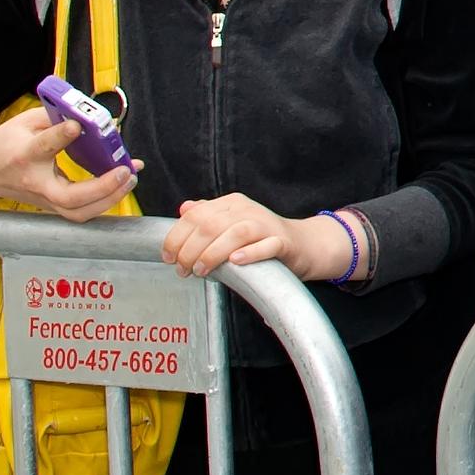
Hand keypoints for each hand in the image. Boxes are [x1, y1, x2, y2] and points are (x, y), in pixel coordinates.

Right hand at [0, 107, 136, 221]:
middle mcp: (35, 182)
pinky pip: (82, 212)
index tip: (77, 125)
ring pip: (78, 213)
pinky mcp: (53, 206)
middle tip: (123, 170)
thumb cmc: (5, 145)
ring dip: (110, 199)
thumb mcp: (25, 122)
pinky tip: (121, 185)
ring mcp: (45, 199)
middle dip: (101, 187)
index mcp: (24, 155)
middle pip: (68, 197)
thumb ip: (56, 116)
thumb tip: (90, 117)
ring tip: (129, 178)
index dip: (61, 136)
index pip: (43, 147)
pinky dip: (105, 202)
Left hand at [160, 194, 348, 280]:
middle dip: (190, 250)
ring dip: (213, 254)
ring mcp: (267, 225)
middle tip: (183, 270)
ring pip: (235, 233)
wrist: (305, 244)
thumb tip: (185, 209)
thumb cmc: (263, 238)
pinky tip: (236, 261)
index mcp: (231, 203)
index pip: (195, 215)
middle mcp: (248, 210)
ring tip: (202, 271)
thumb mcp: (233, 222)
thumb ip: (209, 215)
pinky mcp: (284, 242)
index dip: (176, 237)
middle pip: (211, 225)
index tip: (168, 257)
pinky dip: (250, 253)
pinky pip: (267, 246)